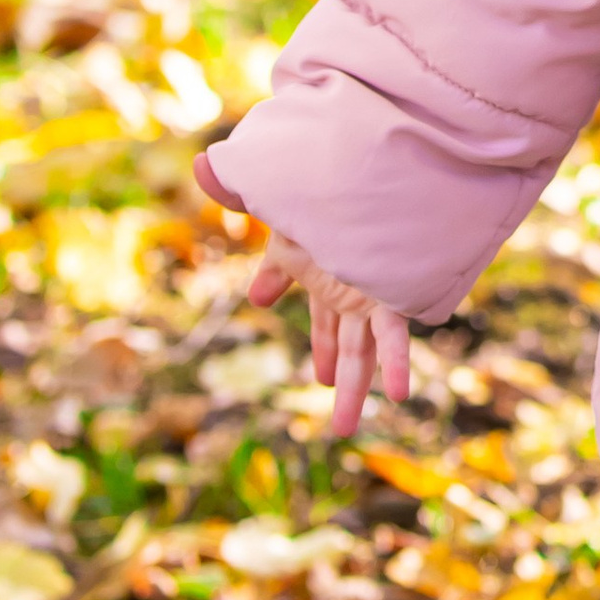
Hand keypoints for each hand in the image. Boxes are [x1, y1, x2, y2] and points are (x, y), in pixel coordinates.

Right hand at [194, 154, 408, 437]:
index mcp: (325, 272)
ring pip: (362, 353)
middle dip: (340, 381)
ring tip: (343, 431)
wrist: (358, 168)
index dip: (323, 345)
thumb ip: (239, 191)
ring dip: (355, 390)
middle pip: (344, 345)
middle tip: (339, 425)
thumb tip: (201, 170)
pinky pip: (393, 335)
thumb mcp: (273, 192)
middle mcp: (351, 289)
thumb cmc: (317, 179)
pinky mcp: (388, 292)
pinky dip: (394, 365)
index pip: (324, 317)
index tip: (320, 375)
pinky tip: (398, 395)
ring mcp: (371, 293)